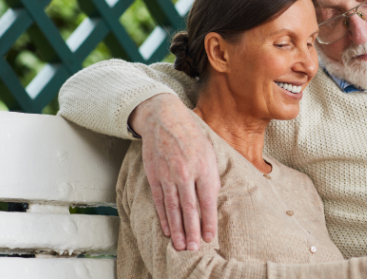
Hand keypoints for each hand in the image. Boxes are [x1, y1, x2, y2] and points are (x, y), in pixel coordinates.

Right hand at [130, 93, 219, 250]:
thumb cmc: (192, 136)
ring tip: (180, 245)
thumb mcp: (209, 153)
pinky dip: (163, 217)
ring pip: (173, 207)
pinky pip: (159, 200)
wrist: (165, 118)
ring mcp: (168, 175)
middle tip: (194, 248)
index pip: (207, 200)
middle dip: (192, 230)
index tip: (210, 237)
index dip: (208, 221)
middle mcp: (185, 172)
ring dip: (177, 229)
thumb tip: (212, 201)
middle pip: (189, 208)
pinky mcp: (154, 175)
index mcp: (203, 167)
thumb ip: (211, 178)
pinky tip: (167, 229)